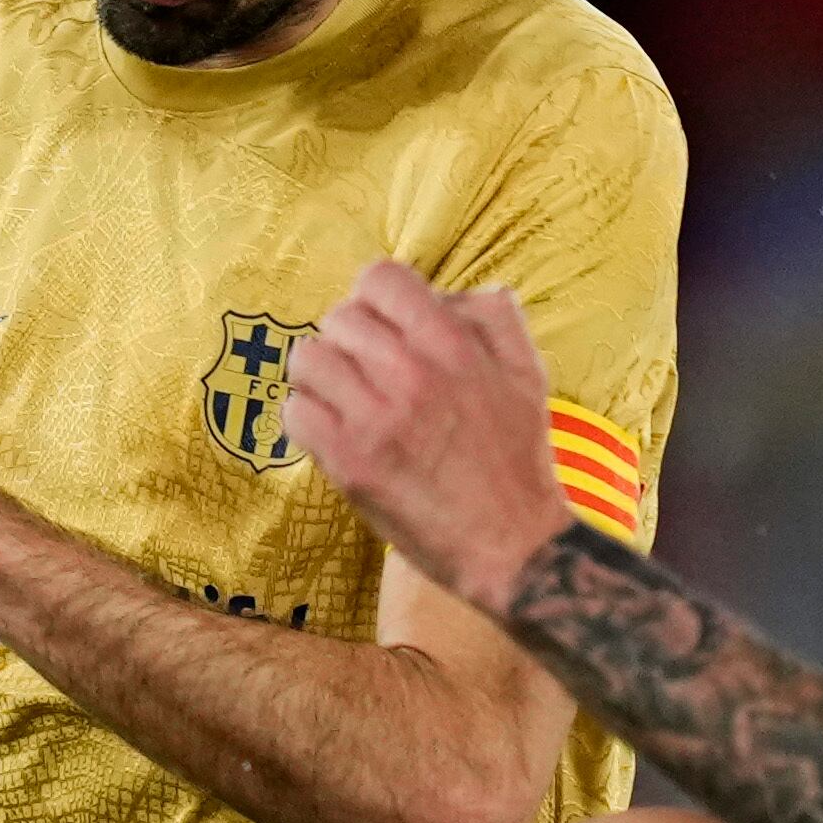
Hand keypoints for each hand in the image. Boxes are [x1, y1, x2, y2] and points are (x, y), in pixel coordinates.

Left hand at [283, 259, 573, 610]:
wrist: (511, 545)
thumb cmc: (518, 460)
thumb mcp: (527, 373)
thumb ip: (494, 318)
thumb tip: (452, 292)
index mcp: (453, 344)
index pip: (380, 277)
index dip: (375, 299)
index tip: (382, 329)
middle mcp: (411, 372)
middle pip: (338, 318)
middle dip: (349, 342)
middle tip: (365, 375)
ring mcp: (375, 418)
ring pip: (307, 359)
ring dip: (320, 378)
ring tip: (343, 401)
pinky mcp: (350, 462)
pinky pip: (295, 412)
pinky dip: (307, 420)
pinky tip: (333, 435)